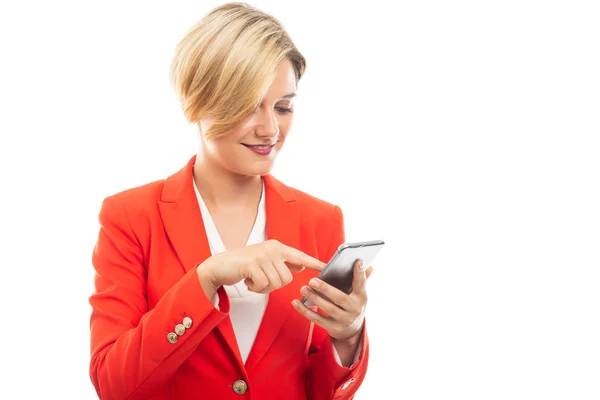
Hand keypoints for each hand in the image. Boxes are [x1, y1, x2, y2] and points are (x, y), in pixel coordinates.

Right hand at [197, 239, 325, 298]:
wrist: (219, 266)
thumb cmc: (243, 266)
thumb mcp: (265, 261)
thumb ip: (282, 263)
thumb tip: (300, 266)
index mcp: (277, 247)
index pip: (299, 255)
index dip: (314, 263)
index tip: (326, 267)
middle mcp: (272, 248)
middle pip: (287, 278)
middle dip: (274, 285)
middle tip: (260, 280)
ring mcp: (262, 255)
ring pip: (276, 283)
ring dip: (264, 288)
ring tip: (253, 280)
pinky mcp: (253, 264)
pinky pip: (264, 285)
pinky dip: (256, 289)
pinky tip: (247, 281)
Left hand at [292, 259, 373, 341]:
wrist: (352, 332)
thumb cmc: (352, 305)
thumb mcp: (359, 294)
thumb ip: (361, 280)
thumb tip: (368, 265)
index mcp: (361, 297)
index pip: (362, 284)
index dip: (360, 273)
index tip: (357, 261)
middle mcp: (354, 309)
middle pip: (340, 298)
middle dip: (325, 289)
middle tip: (312, 280)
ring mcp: (344, 320)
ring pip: (328, 309)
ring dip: (314, 298)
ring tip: (303, 288)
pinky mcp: (333, 329)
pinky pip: (317, 319)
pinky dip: (305, 311)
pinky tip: (296, 302)